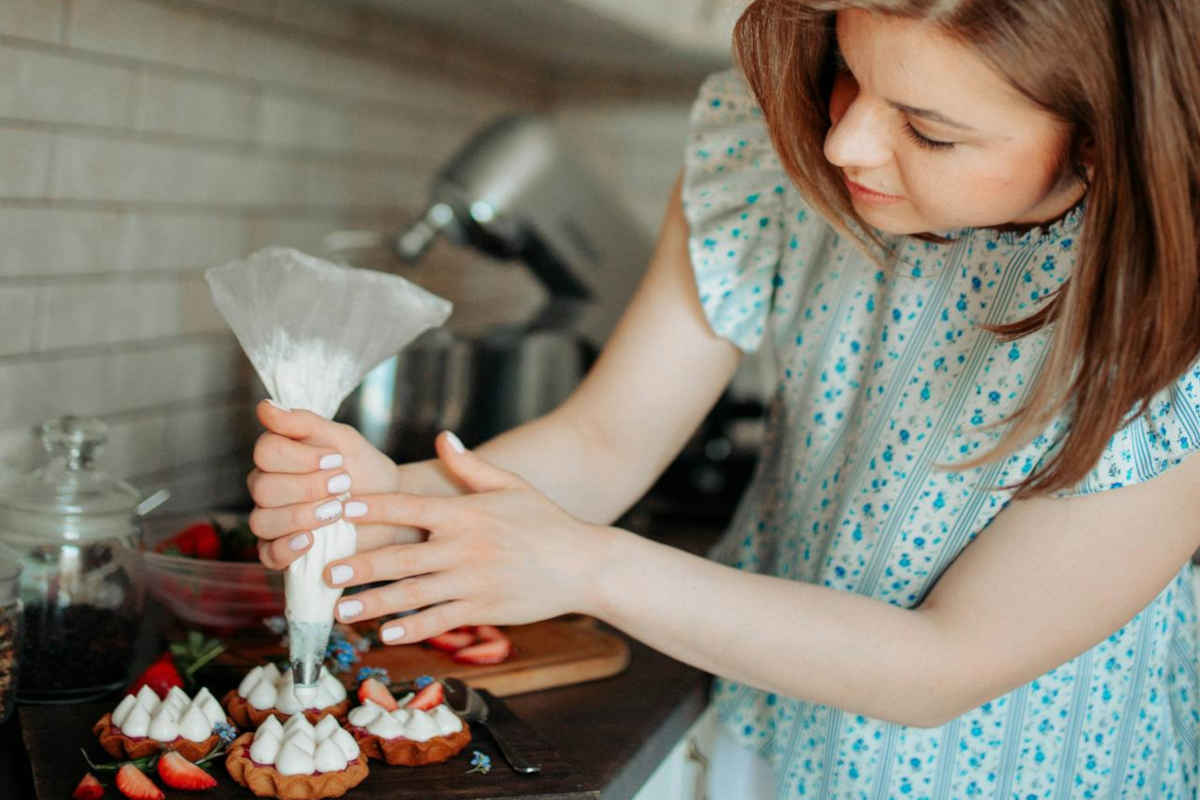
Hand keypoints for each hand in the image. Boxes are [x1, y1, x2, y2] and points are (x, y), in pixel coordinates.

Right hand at [246, 400, 413, 568]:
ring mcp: (273, 521)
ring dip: (300, 515)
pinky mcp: (283, 552)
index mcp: (279, 457)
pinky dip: (287, 547)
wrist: (391, 507)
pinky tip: (311, 540)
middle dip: (306, 486)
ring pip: (262, 520)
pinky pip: (268, 555)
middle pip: (262, 487)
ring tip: (336, 511)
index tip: (336, 459)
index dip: (299, 457)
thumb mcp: (342, 440)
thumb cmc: (364, 469)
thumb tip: (264, 407)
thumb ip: (304, 423)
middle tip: (343, 484)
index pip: (266, 451)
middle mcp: (268, 488)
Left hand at [321, 432, 612, 643]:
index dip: (371, 508)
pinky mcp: (483, 608)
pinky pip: (439, 621)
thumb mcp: (511, 486)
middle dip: (360, 565)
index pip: (408, 507)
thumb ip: (471, 467)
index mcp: (465, 513)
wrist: (583, 563)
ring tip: (342, 609)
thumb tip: (443, 438)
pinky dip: (410, 629)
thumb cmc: (545, 521)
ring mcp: (473, 581)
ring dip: (374, 603)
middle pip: (401, 556)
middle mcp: (464, 547)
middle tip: (325, 571)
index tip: (338, 511)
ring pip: (413, 594)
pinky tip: (384, 635)